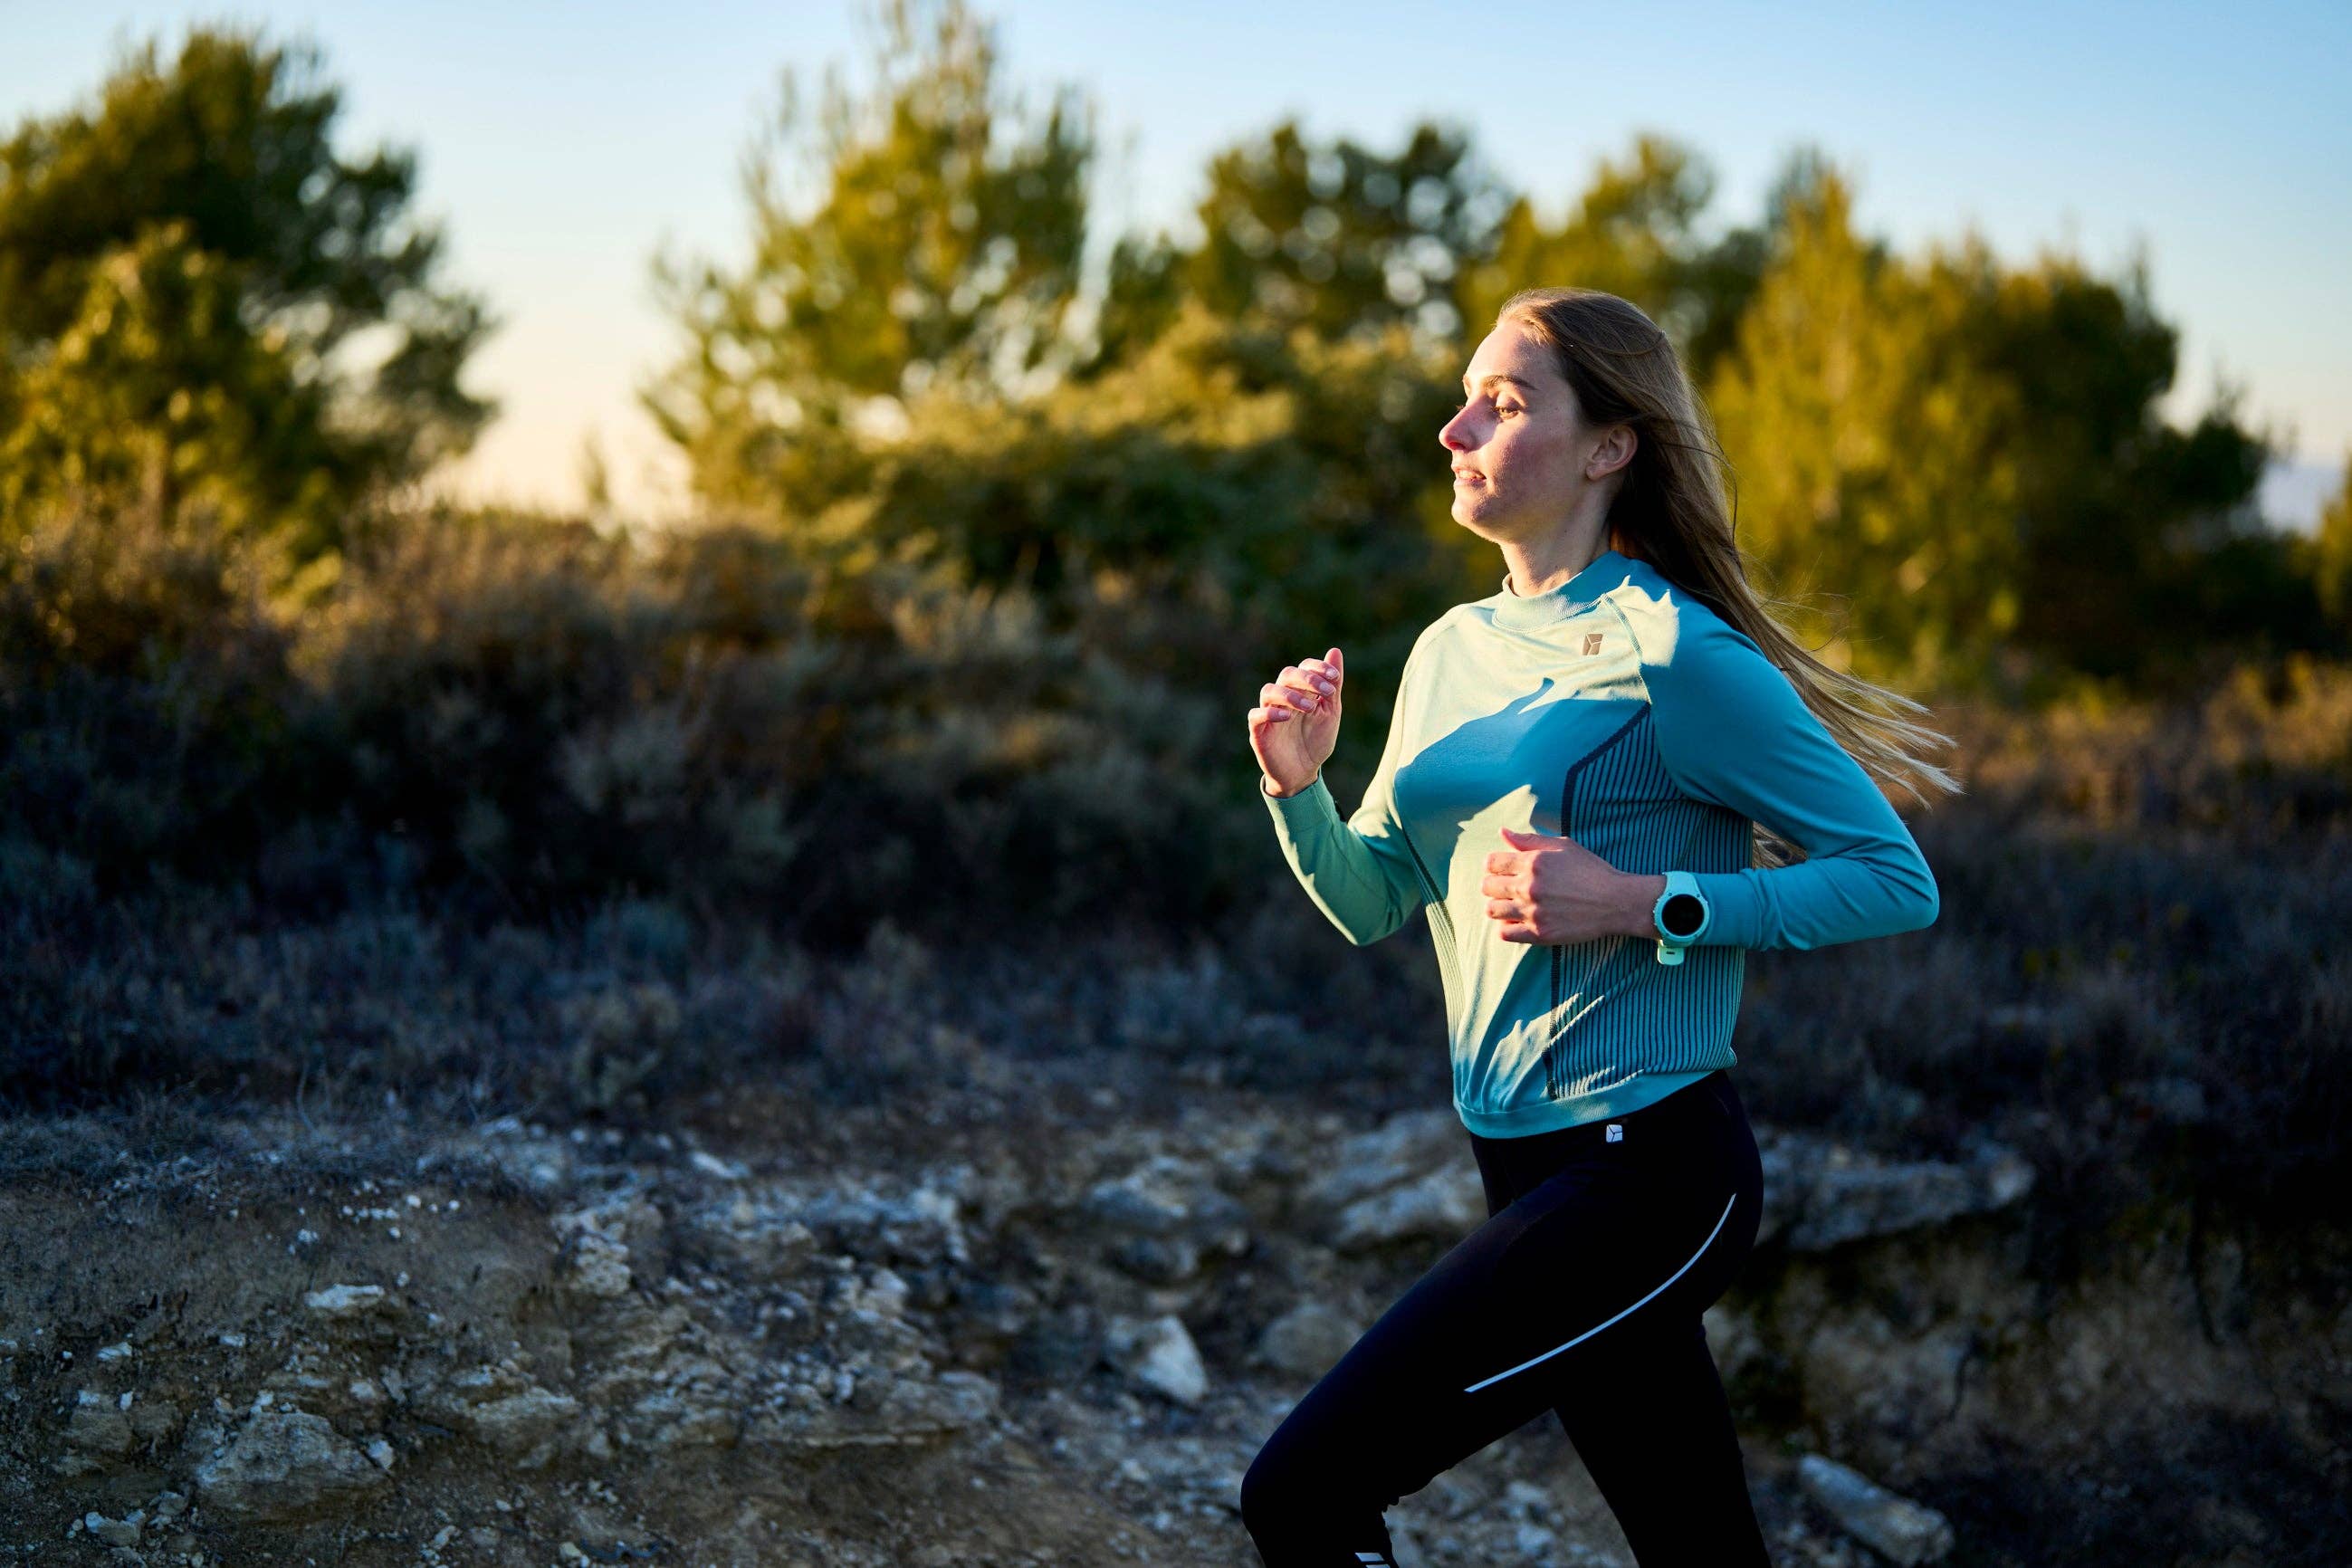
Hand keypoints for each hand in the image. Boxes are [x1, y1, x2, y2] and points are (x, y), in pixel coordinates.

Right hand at [1248, 646, 1342, 795]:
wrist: (1303, 773)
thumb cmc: (1315, 741)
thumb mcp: (1330, 712)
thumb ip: (1333, 685)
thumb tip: (1335, 650)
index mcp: (1300, 691)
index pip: (1303, 667)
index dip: (1317, 667)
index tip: (1334, 677)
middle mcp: (1282, 698)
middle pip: (1287, 674)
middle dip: (1307, 679)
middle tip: (1326, 692)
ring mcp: (1268, 714)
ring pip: (1269, 690)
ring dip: (1290, 694)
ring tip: (1309, 707)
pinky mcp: (1258, 732)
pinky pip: (1255, 716)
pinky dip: (1270, 713)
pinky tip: (1287, 717)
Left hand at [1482, 826, 1648, 944]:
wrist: (1616, 902)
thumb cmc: (1592, 871)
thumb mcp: (1564, 846)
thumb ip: (1530, 840)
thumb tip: (1502, 832)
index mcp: (1533, 862)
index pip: (1491, 862)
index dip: (1494, 865)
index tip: (1504, 870)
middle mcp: (1528, 887)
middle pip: (1487, 886)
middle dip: (1494, 885)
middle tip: (1507, 888)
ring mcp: (1532, 912)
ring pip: (1492, 910)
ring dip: (1498, 906)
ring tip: (1511, 905)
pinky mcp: (1539, 933)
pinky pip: (1504, 933)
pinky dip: (1507, 927)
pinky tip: (1519, 922)